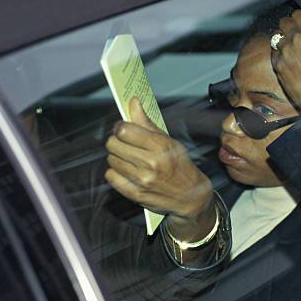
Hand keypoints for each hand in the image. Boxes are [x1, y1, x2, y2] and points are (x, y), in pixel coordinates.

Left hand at [105, 98, 214, 236]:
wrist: (190, 196)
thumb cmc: (181, 166)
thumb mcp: (170, 142)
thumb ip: (148, 123)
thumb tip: (134, 103)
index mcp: (161, 147)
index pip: (124, 130)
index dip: (121, 127)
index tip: (124, 129)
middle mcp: (151, 164)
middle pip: (113, 144)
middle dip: (117, 141)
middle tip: (126, 144)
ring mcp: (142, 180)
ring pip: (111, 160)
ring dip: (117, 157)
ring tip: (130, 159)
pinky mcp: (135, 194)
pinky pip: (111, 176)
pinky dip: (116, 172)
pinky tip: (127, 171)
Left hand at [272, 10, 300, 113]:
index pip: (297, 14)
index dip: (297, 20)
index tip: (296, 24)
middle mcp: (297, 38)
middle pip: (284, 22)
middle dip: (287, 27)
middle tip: (290, 36)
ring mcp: (285, 50)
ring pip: (275, 36)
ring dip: (280, 40)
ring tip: (287, 49)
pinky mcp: (278, 63)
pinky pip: (273, 52)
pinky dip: (277, 54)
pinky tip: (285, 61)